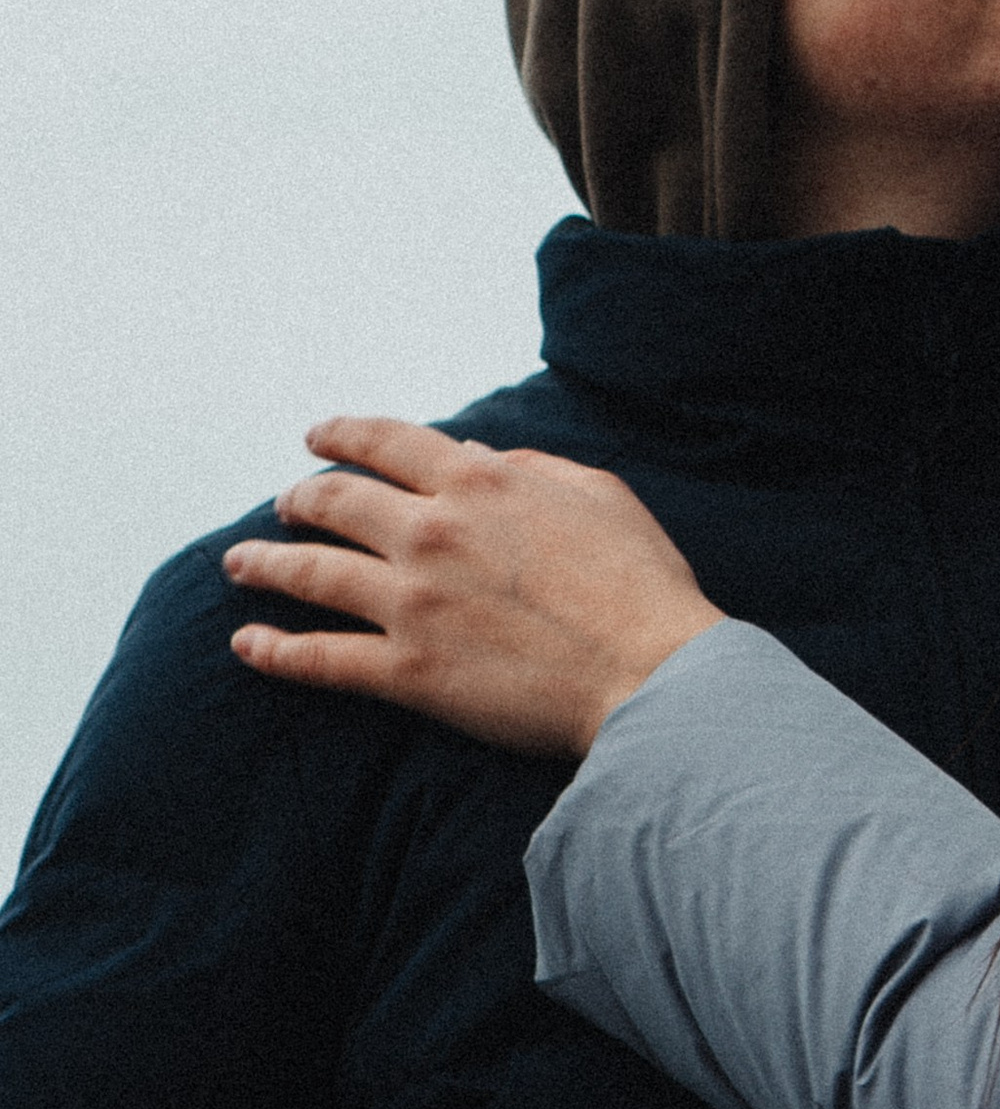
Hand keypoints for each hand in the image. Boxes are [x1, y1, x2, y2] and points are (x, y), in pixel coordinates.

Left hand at [224, 416, 723, 759]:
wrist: (651, 674)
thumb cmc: (641, 584)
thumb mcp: (598, 494)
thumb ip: (531, 467)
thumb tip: (476, 455)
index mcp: (479, 482)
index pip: (388, 443)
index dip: (343, 434)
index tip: (317, 436)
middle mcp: (432, 533)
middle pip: (335, 502)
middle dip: (298, 498)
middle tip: (283, 504)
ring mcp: (413, 603)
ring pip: (311, 573)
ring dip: (265, 564)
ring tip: (239, 562)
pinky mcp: (408, 671)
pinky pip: (322, 658)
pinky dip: (277, 651)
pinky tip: (248, 644)